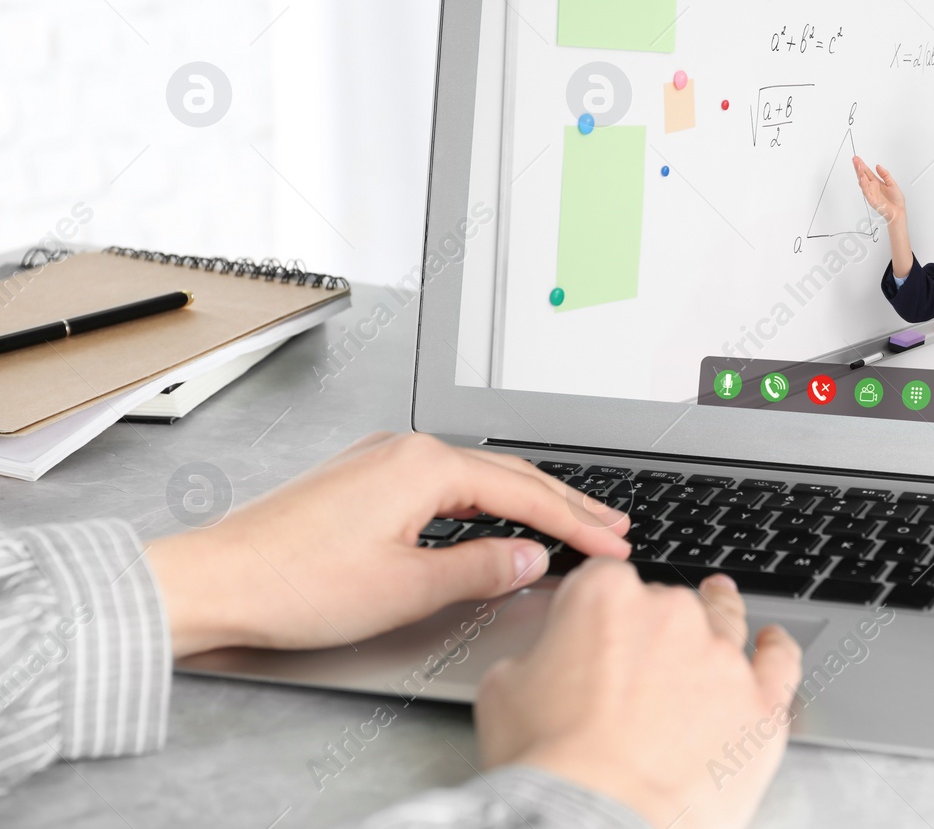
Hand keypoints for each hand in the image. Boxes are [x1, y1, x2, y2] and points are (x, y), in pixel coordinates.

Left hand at [146, 432, 631, 656]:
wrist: (216, 582)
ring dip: (528, 502)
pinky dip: (485, 502)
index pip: (525, 494)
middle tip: (612, 526)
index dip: (576, 524)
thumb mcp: (406, 588)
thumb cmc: (294, 584)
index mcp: (424, 466)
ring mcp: (381, 460)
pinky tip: (497, 519)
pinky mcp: (362, 480)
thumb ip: (480, 569)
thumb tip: (531, 558)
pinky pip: (444, 483)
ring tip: (571, 522)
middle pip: (508, 474)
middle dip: (565, 503)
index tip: (612, 545)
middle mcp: (406, 450)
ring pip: (477, 477)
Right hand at [477, 561, 802, 828]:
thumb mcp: (504, 690)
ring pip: (725, 621)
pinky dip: (777, 649)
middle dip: (654, 628)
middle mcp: (670, 614)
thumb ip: (535, 656)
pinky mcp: (760, 703)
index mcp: (605, 597)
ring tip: (720, 613)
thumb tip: (546, 661)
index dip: (600, 606)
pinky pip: (781, 661)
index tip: (598, 626)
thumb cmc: (549, 764)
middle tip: (640, 665)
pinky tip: (773, 644)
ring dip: (720, 618)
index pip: (606, 579)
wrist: (597, 821)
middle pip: (667, 603)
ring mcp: (721, 657)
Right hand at [852, 155, 905, 225]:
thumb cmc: (896, 200)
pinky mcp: (871, 199)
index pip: (867, 172)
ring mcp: (871, 193)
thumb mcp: (892, 183)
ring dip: (860, 174)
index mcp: (877, 182)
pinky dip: (863, 185)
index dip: (862, 165)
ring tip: (858, 167)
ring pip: (862, 182)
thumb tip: (878, 166)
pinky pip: (866, 191)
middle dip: (858, 167)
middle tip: (854, 160)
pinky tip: (862, 178)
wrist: (898, 211)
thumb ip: (885, 174)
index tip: (857, 158)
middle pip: (862, 175)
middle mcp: (872, 187)